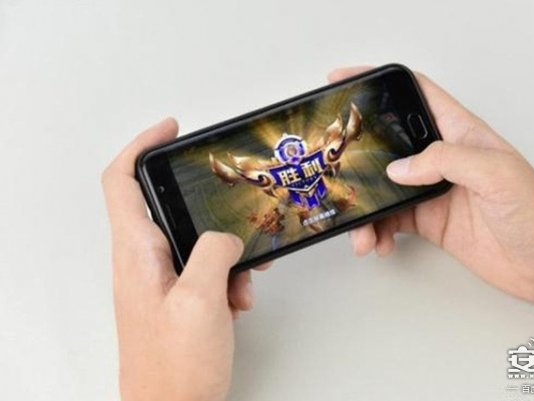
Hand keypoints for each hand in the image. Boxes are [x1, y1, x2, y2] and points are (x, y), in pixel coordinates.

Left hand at [102, 118, 267, 400]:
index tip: (170, 129)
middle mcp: (142, 263)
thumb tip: (224, 236)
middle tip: (230, 204)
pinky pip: (204, 270)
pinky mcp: (177, 299)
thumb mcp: (202, 300)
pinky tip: (239, 299)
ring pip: (194, 241)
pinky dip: (226, 276)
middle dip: (204, 208)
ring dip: (225, 252)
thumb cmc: (174, 369)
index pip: (121, 180)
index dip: (141, 145)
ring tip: (244, 276)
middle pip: (165, 208)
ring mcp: (159, 282)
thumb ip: (214, 252)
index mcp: (136, 253)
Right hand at [331, 67, 533, 328]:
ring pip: (383, 188)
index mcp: (460, 134)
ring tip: (360, 230)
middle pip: (389, 143)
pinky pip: (390, 220)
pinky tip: (379, 243)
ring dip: (365, 207)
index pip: (415, 94)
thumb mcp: (497, 174)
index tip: (346, 82)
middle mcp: (442, 159)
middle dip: (357, 151)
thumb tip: (399, 168)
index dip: (382, 83)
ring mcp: (433, 190)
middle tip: (330, 159)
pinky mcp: (429, 220)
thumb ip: (447, 161)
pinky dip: (377, 231)